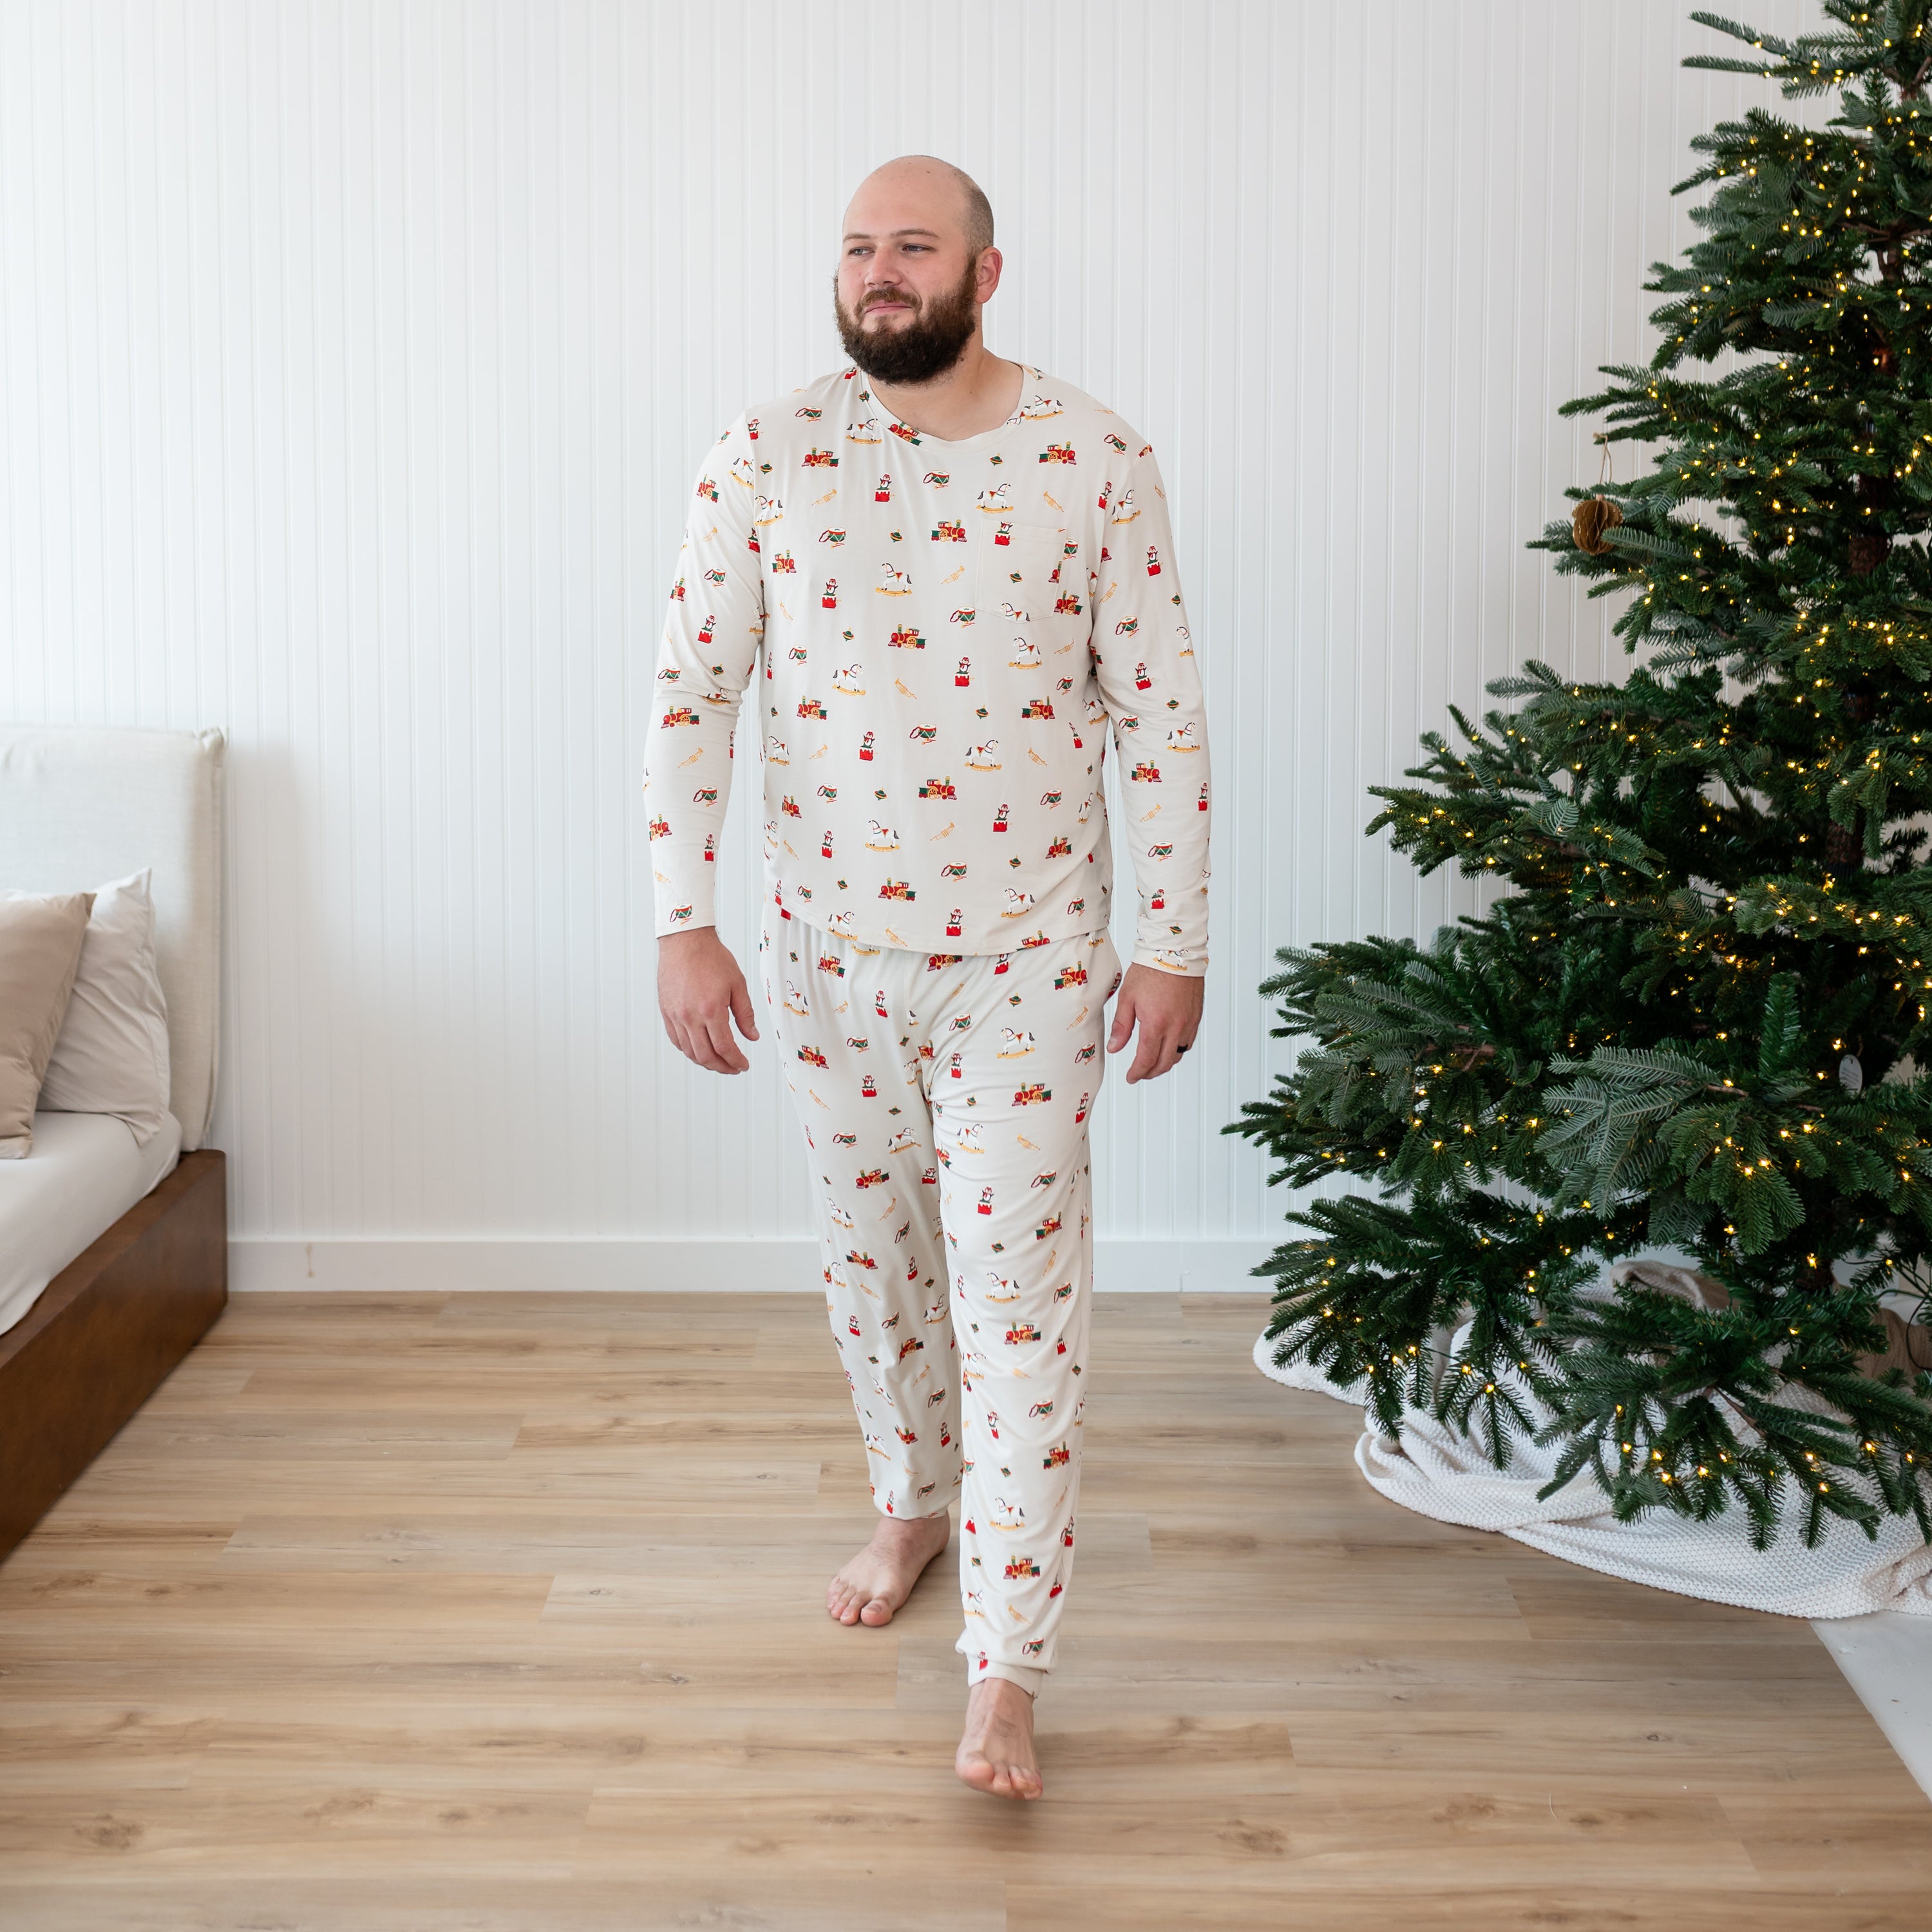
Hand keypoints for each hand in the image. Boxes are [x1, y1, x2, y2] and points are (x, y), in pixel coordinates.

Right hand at [658, 926, 759, 1072]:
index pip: (724, 1047)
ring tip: (718, 1062)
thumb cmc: (711, 958)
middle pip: (705, 1056)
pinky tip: (699, 1050)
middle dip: (722, 1067)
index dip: (736, 1061)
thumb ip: (745, 1014)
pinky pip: (676, 1040)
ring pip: (689, 1051)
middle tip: (733, 1068)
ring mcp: (675, 1015)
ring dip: (705, 1062)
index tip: (743, 1065)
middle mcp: (690, 1016)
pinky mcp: (666, 1012)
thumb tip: (752, 1036)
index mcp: (711, 1010)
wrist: (685, 941)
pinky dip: (688, 1050)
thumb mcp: (737, 984)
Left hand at [1105, 963, 1203, 1083]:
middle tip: (1139, 1074)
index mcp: (1156, 1023)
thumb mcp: (1127, 997)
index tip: (1131, 1077)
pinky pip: (1188, 1042)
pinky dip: (1177, 1050)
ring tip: (1152, 1063)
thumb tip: (1114, 1047)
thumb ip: (1121, 1026)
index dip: (1137, 1072)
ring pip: (1178, 1055)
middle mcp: (1175, 1027)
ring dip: (1164, 1064)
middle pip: (1164, 1063)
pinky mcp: (1196, 1017)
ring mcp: (1188, 1023)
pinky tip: (1168, 1047)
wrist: (1175, 952)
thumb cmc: (1150, 970)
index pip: (1146, 1059)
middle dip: (1150, 1073)